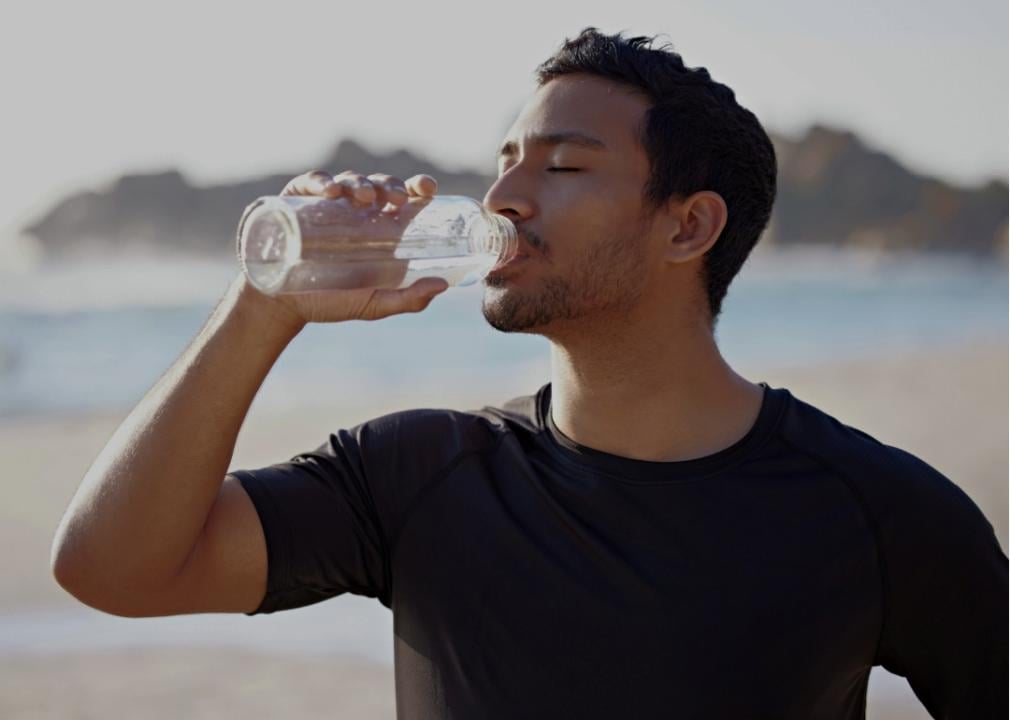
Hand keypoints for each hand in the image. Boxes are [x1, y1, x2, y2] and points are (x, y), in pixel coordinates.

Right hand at [237, 169, 447, 327]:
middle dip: (391, 185)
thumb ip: (408, 299)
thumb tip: (442, 286)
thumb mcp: (374, 304)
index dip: (418, 187)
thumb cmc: (332, 303)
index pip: (405, 199)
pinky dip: (322, 181)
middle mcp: (358, 213)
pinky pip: (312, 183)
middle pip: (380, 186)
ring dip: (360, 183)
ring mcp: (328, 204)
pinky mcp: (299, 201)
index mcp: (382, 230)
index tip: (427, 187)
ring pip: (350, 180)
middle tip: (396, 198)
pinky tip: (331, 191)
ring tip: (365, 197)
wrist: (283, 306)